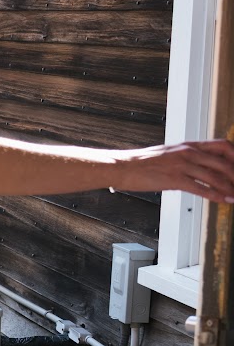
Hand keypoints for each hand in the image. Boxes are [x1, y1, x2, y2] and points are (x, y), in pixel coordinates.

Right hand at [116, 139, 233, 202]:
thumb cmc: (141, 163)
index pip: (223, 145)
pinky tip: (223, 200)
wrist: (121, 166)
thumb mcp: (168, 154)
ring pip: (216, 176)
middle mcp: (188, 152)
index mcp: (188, 145)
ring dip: (230, 187)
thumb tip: (199, 167)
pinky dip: (216, 195)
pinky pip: (201, 188)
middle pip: (224, 161)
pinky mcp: (174, 178)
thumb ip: (185, 158)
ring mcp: (181, 165)